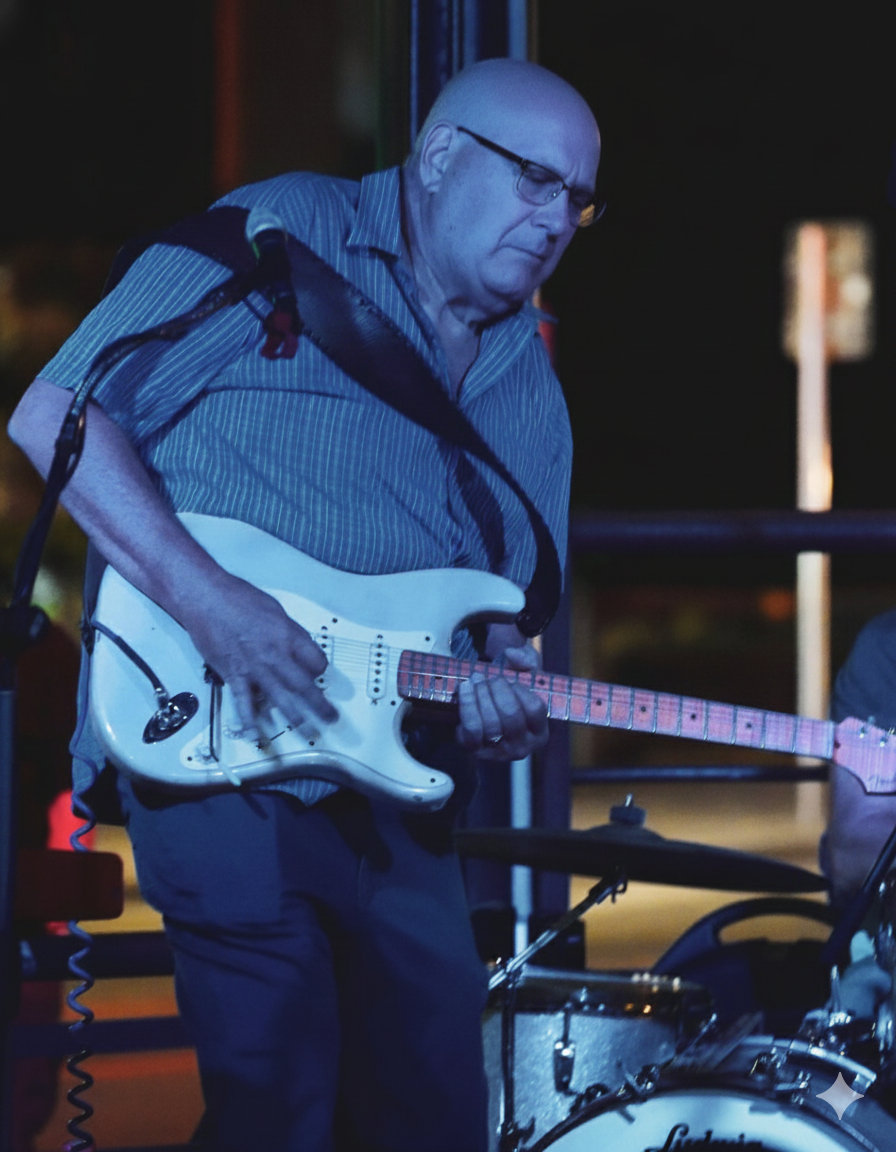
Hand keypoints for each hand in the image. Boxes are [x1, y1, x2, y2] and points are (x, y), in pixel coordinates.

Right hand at [179, 570, 337, 738]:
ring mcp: (255, 668)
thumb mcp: (275, 610)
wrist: (206, 598)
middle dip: (320, 704)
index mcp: (288, 636)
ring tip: (307, 731)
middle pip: (304, 685)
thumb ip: (288, 632)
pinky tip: (255, 734)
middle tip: (331, 717)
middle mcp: (275, 655)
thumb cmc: (238, 598)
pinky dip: (249, 720)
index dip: (320, 669)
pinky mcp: (234, 675)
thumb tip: (296, 646)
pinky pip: (244, 702)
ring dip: (295, 717)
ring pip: (280, 698)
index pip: (316, 661)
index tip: (318, 674)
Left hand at [456, 641, 548, 761]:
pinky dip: (466, 704)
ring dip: (480, 695)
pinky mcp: (476, 751)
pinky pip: (470, 729)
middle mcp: (522, 748)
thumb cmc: (511, 694)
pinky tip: (464, 689)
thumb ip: (526, 659)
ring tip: (476, 680)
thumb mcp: (525, 674)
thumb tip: (511, 654)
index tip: (509, 679)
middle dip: (496, 690)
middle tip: (488, 677)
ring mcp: (498, 753)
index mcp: (540, 732)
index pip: (535, 709)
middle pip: (510, 716)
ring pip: (489, 723)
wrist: (486, 714)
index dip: (520, 690)